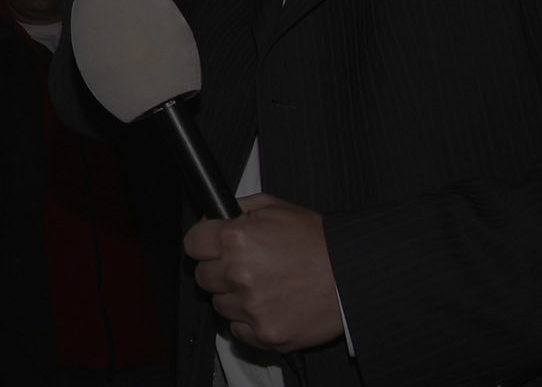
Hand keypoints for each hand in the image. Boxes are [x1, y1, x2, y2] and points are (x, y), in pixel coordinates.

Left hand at [184, 193, 342, 353]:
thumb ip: (239, 208)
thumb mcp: (275, 207)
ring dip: (233, 296)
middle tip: (242, 264)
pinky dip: (248, 320)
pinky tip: (268, 304)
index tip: (210, 245)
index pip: (192, 244)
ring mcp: (251, 308)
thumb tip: (215, 217)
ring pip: (219, 305)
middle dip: (218, 268)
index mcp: (237, 239)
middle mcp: (239, 274)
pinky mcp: (264, 335)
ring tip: (262, 284)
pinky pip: (237, 330)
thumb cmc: (316, 240)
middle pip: (202, 276)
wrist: (349, 275)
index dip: (203, 242)